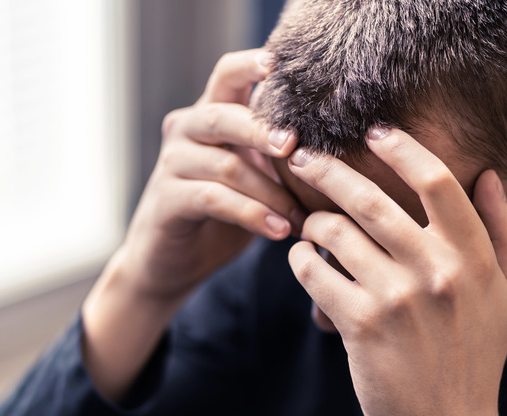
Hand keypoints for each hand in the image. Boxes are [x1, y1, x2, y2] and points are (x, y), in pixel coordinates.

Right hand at [119, 48, 302, 302]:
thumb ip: (279, 155)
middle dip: (264, 130)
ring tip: (301, 217)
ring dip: (272, 193)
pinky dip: (253, 214)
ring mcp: (171, 165)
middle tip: (296, 146)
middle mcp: (185, 131)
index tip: (279, 65)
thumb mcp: (255, 176)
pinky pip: (214, 199)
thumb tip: (340, 145)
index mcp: (209, 115)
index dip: (250, 64)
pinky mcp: (167, 200)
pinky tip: (279, 231)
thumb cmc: (223, 213)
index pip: (226, 75)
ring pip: (227, 166)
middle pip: (223, 116)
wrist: (171, 260)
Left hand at [287, 127, 506, 415]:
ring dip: (312, 221)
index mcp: (474, 258)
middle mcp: (436, 272)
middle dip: (328, 170)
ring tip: (307, 223)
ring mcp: (396, 299)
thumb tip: (490, 175)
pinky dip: (300, 259)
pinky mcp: (359, 326)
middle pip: (371, 199)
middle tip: (302, 156)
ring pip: (335, 233)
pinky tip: (301, 258)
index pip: (437, 182)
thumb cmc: (478, 354)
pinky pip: (314, 273)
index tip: (374, 132)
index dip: (401, 147)